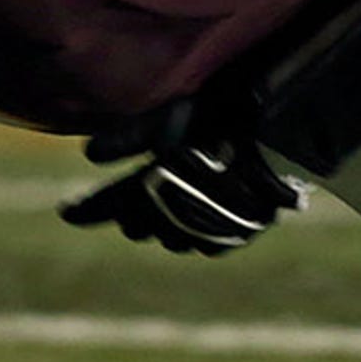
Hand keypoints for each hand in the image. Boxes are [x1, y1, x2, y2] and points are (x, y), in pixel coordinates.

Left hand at [60, 136, 300, 255]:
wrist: (294, 140)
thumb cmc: (232, 119)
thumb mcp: (177, 117)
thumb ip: (132, 136)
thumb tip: (89, 153)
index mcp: (160, 187)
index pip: (113, 202)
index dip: (89, 208)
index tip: (66, 213)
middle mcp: (181, 216)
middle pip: (141, 224)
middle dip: (129, 213)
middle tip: (121, 204)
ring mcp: (212, 231)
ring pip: (172, 238)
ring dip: (161, 224)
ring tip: (158, 209)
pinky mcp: (240, 236)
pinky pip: (206, 244)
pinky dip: (195, 232)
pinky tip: (196, 218)